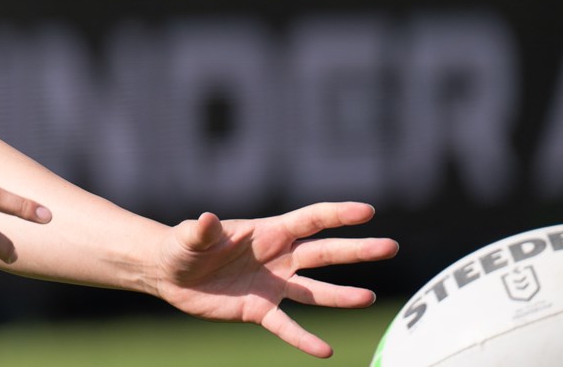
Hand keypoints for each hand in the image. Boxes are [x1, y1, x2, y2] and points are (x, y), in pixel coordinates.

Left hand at [148, 202, 398, 358]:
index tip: (368, 211)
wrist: (170, 273)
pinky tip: (325, 351)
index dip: (338, 214)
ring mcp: (273, 285)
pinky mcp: (260, 310)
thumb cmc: (183, 246)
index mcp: (267, 231)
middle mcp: (278, 257)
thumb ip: (201, 231)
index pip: (310, 220)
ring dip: (342, 295)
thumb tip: (206, 219)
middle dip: (357, 249)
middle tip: (391, 246)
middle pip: (324, 252)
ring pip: (315, 291)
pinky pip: (287, 327)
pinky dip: (304, 339)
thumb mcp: (189, 237)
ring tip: (370, 299)